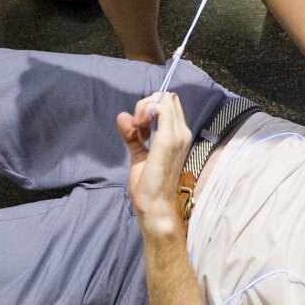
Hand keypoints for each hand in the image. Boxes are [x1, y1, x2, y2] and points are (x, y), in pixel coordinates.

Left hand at [118, 91, 191, 232]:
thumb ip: (132, 135)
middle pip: (167, 98)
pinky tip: (139, 129)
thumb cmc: (148, 185)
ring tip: (137, 128)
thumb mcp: (139, 154)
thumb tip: (122, 115)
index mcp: (178, 136)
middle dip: (147, 104)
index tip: (139, 127)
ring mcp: (178, 135)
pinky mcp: (169, 140)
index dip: (151, 108)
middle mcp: (182, 132)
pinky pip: (161, 109)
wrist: (154, 206)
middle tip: (137, 126)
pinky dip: (146, 111)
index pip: (169, 104)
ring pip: (163, 99)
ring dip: (145, 107)